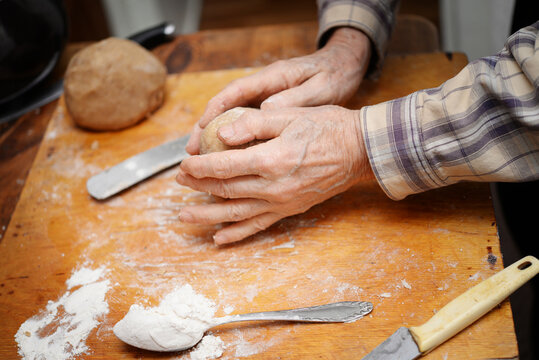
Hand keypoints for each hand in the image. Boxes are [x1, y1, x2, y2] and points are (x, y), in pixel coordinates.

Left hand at [176, 106, 374, 244]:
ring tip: (185, 217)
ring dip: (208, 215)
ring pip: (236, 213)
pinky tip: (220, 239)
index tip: (184, 164)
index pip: (224, 166)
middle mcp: (273, 186)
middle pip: (225, 190)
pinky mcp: (290, 209)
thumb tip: (221, 135)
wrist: (359, 151)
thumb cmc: (327, 128)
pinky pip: (259, 226)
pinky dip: (237, 234)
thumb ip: (253, 124)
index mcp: (271, 159)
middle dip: (199, 186)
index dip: (200, 166)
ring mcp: (282, 202)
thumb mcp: (290, 115)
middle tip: (180, 182)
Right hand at [185, 27, 371, 154]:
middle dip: (206, 130)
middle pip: (226, 109)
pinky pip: (248, 128)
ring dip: (217, 141)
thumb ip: (293, 97)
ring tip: (202, 164)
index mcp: (272, 77)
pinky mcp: (272, 111)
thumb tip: (266, 108)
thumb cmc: (334, 75)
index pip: (234, 92)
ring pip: (234, 121)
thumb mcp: (319, 87)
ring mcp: (266, 99)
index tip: (201, 130)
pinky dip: (235, 144)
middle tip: (191, 153)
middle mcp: (264, 88)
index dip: (214, 111)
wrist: (346, 69)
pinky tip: (229, 163)